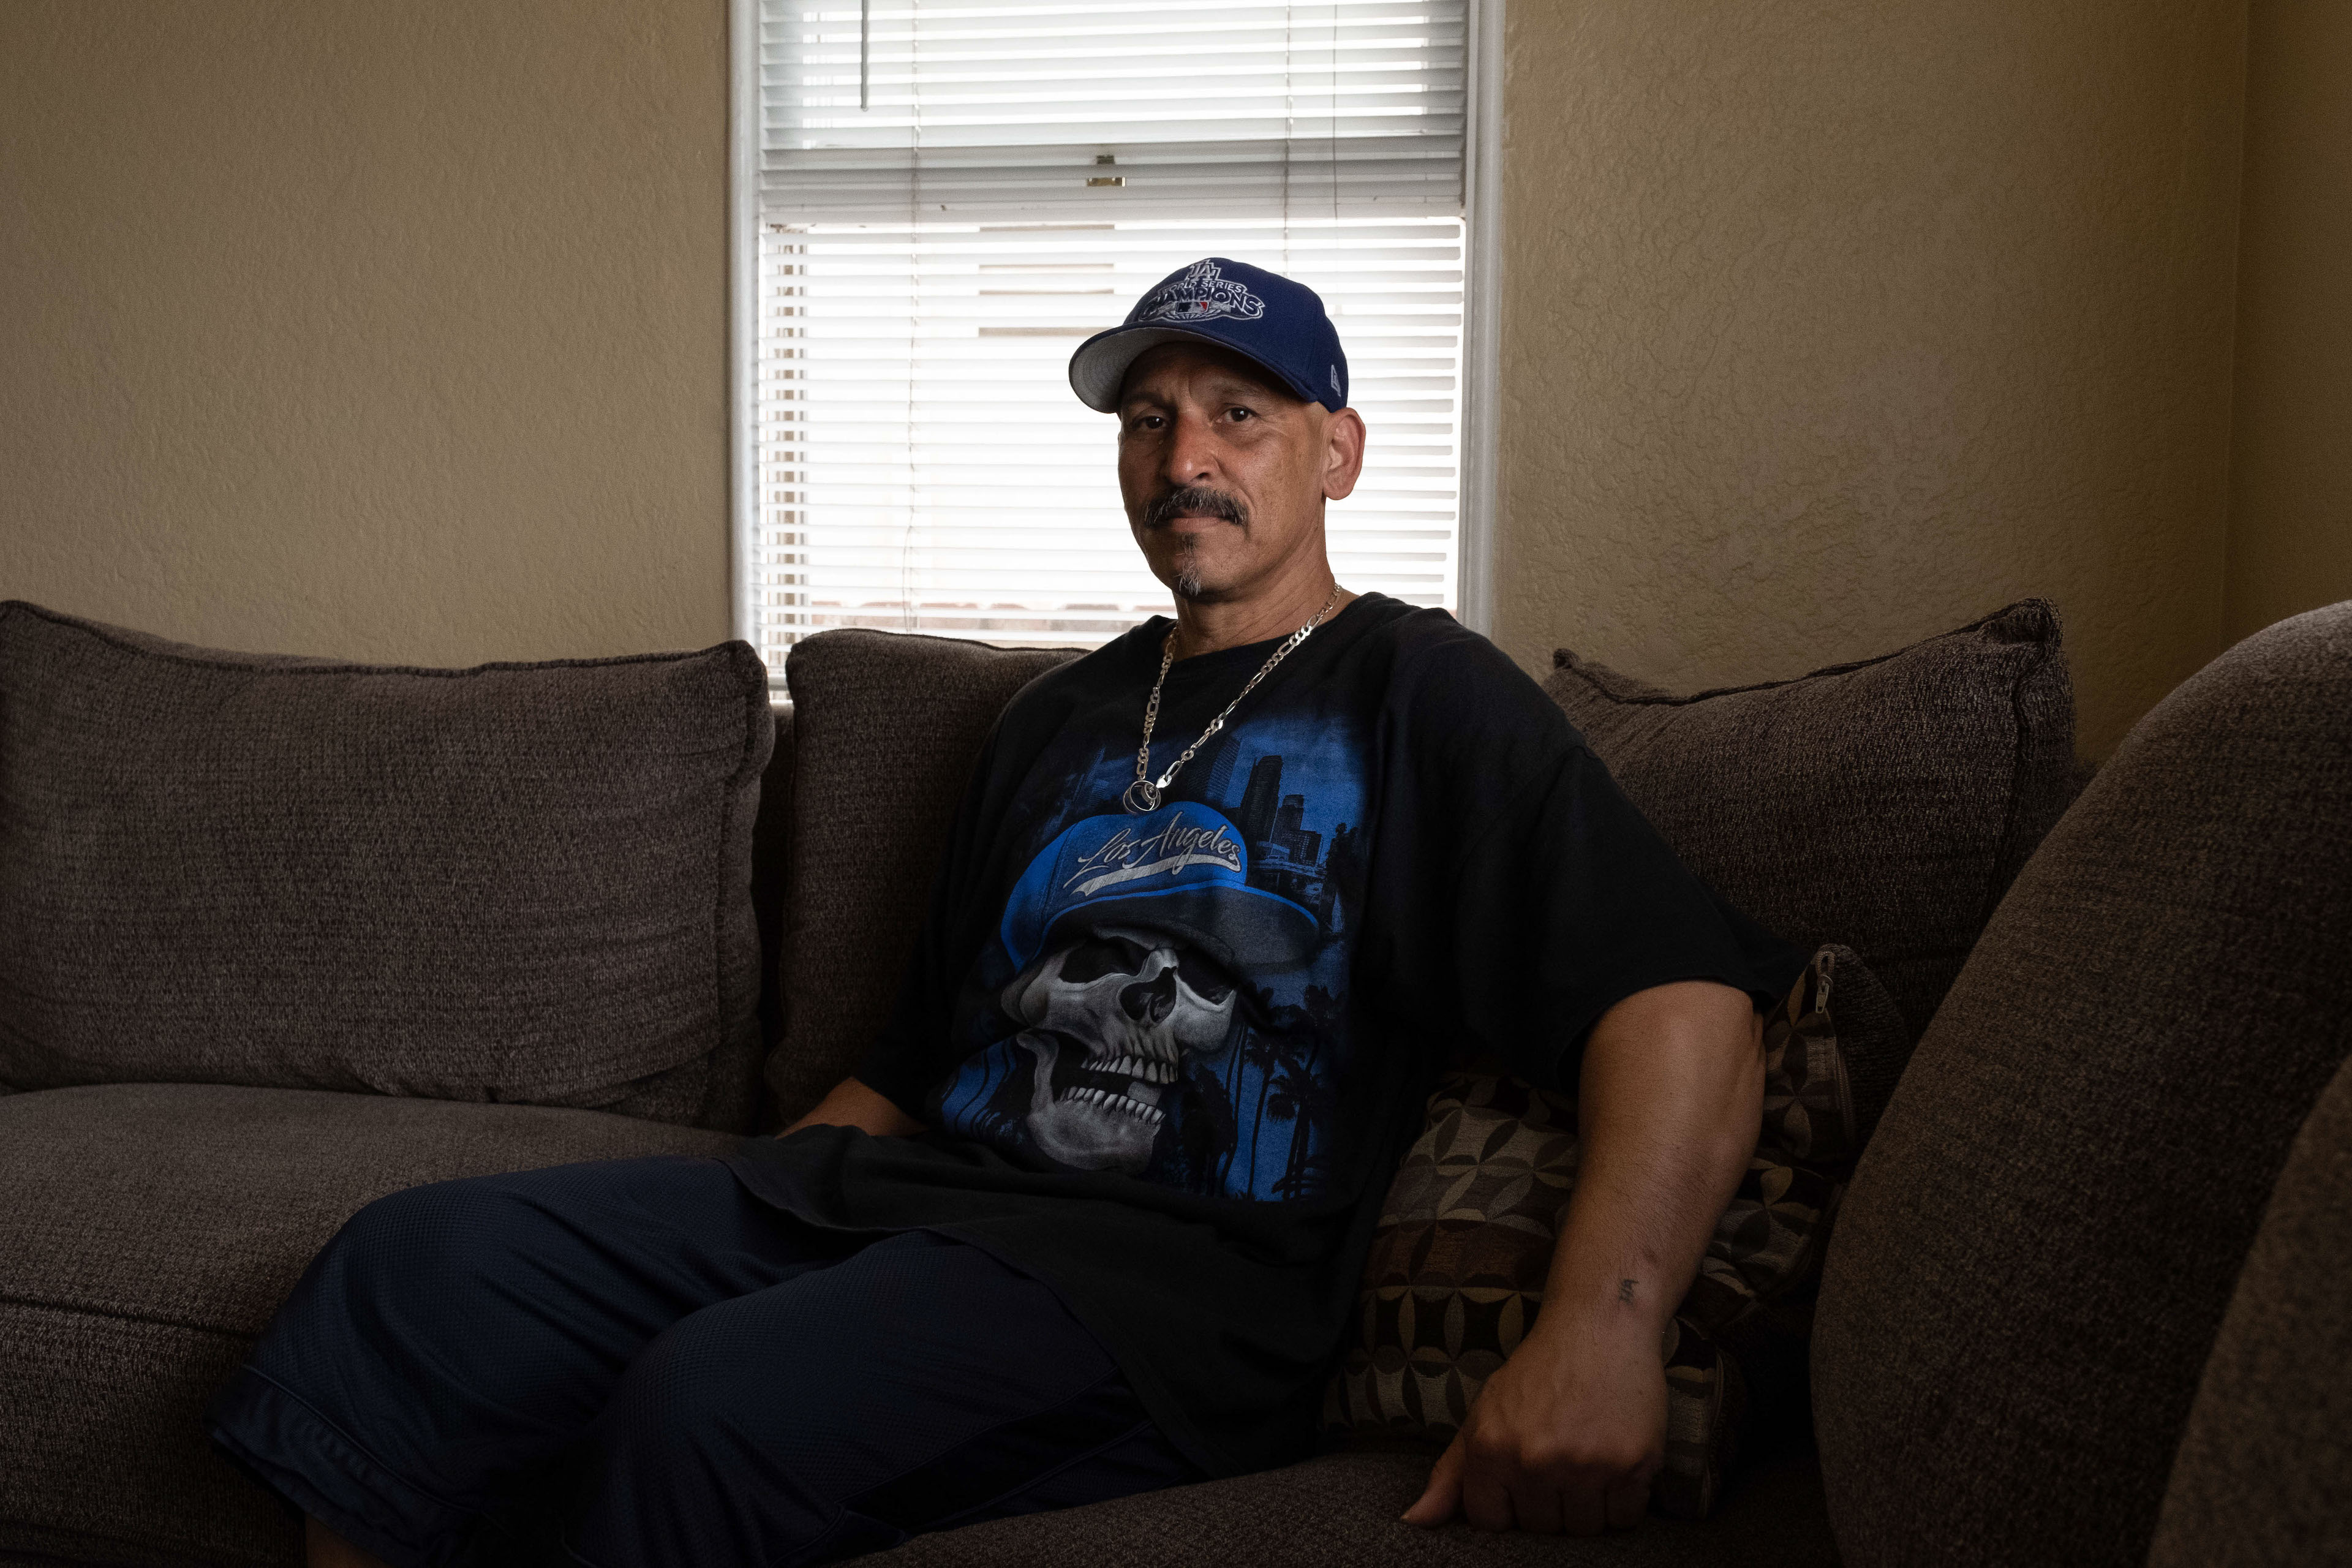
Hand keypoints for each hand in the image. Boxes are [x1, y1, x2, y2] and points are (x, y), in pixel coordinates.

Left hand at [1400, 1315, 1665, 1534]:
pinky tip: (1614, 1460)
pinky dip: (1624, 1500)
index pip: (1491, 1523)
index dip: (1508, 1506)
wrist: (1599, 1326)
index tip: (1522, 1480)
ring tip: (1587, 1458)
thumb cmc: (1537, 1372)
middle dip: (1549, 1503)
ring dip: (1588, 1504)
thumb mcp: (1483, 1413)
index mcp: (1491, 1449)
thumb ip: (1451, 1472)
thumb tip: (1415, 1521)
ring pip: (1584, 1529)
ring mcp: (1585, 1465)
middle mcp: (1535, 1460)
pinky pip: (1626, 1518)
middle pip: (1541, 1529)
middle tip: (1560, 1457)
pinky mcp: (1632, 1464)